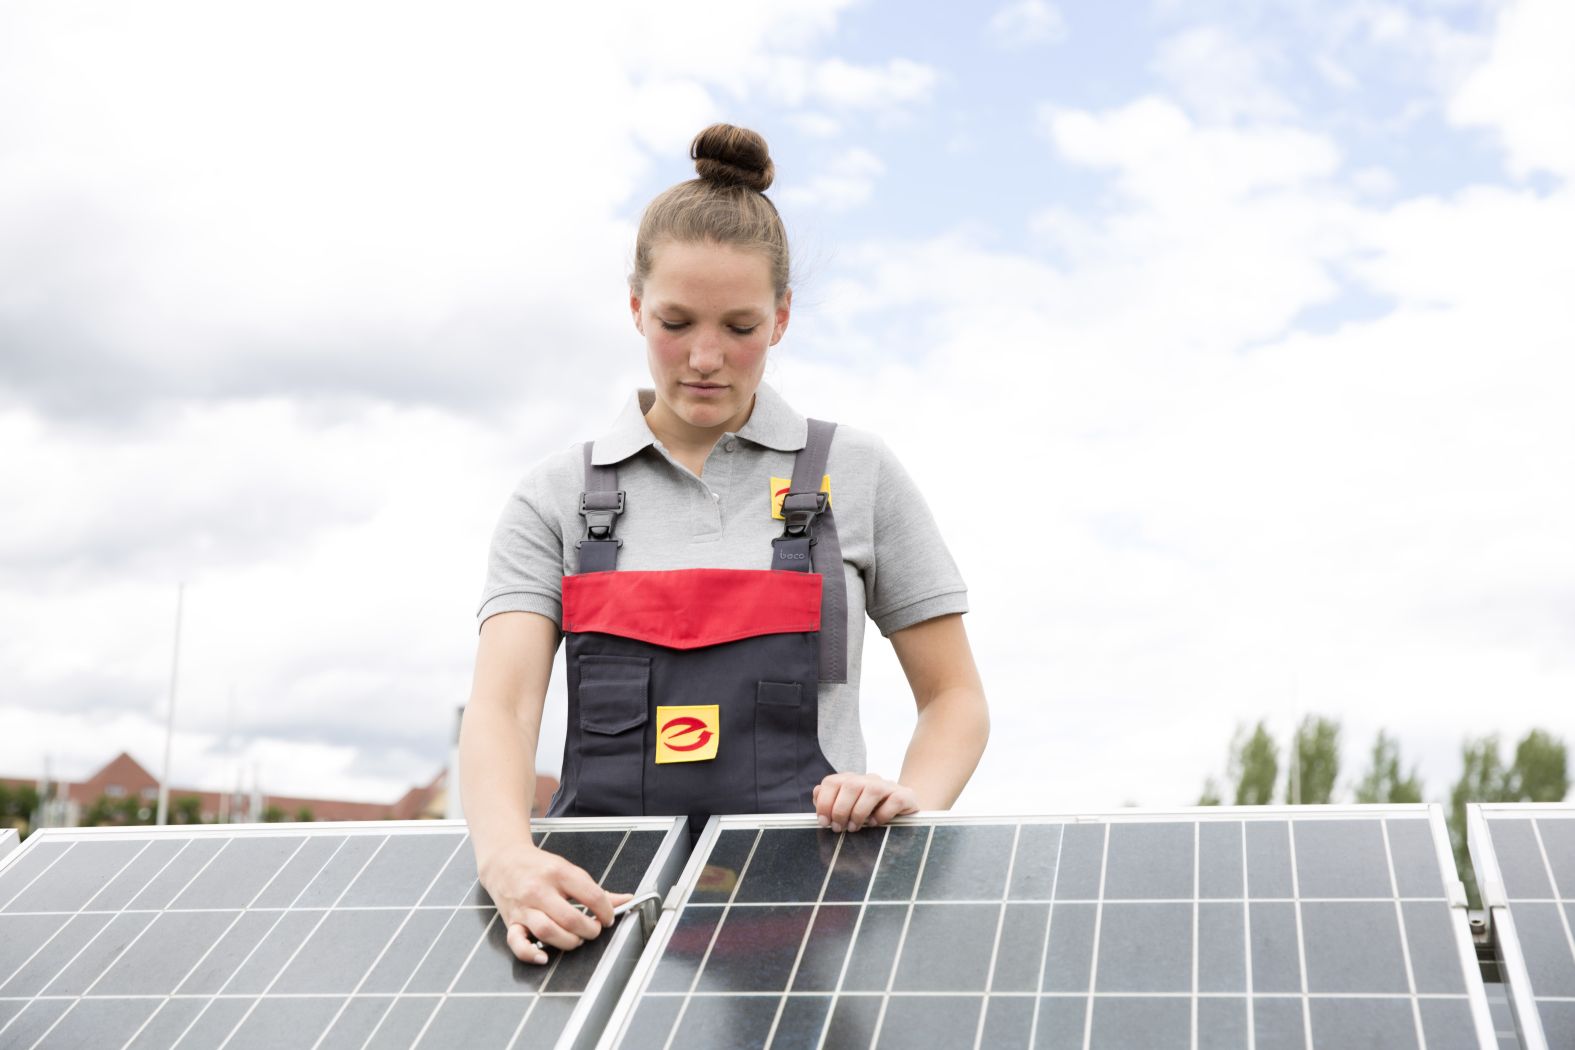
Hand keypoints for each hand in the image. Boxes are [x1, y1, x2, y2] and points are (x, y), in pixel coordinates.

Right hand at [478, 839, 633, 963]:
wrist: (504, 861)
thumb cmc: (539, 867)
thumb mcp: (568, 870)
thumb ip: (596, 890)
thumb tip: (626, 900)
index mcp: (559, 873)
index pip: (591, 895)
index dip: (606, 911)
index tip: (608, 917)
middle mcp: (540, 890)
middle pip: (570, 918)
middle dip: (590, 930)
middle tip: (593, 929)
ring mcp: (524, 907)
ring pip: (547, 931)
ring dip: (568, 942)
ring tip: (576, 939)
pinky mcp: (511, 922)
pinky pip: (517, 943)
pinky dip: (531, 954)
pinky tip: (544, 956)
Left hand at [812, 772, 918, 832]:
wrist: (904, 810)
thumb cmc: (871, 812)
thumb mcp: (849, 809)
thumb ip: (831, 801)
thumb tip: (816, 794)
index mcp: (852, 780)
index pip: (832, 782)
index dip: (824, 802)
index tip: (824, 821)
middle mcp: (869, 779)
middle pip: (850, 785)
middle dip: (840, 809)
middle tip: (838, 828)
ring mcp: (888, 786)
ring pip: (871, 790)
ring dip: (859, 812)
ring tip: (854, 828)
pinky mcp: (905, 796)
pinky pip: (894, 800)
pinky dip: (882, 814)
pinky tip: (875, 824)